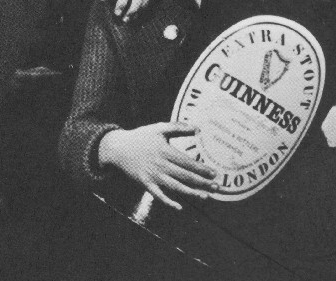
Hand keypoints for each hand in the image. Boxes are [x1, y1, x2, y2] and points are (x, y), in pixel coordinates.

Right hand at [98, 122, 217, 209]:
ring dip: (191, 193)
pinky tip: (179, 207)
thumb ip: (178, 127)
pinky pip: (159, 195)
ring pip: (176, 187)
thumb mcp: (159, 128)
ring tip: (205, 197)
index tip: (214, 173)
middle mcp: (162, 165)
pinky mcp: (146, 184)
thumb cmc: (140, 137)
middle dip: (202, 183)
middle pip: (185, 176)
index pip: (187, 162)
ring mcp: (154, 176)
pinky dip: (168, 202)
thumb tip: (198, 128)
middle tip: (217, 187)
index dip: (201, 169)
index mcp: (166, 151)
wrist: (118, 148)